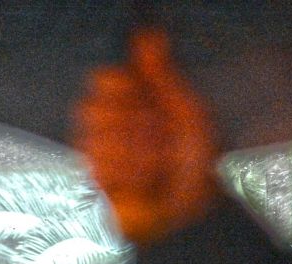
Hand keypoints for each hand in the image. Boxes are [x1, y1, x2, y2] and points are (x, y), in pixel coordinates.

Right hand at [74, 28, 217, 245]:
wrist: (200, 201)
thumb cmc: (199, 157)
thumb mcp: (185, 108)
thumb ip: (161, 72)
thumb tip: (148, 35)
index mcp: (125, 102)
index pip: (102, 82)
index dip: (127, 95)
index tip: (153, 110)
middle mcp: (107, 126)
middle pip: (91, 111)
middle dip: (134, 130)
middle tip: (162, 144)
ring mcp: (97, 157)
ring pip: (95, 143)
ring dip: (136, 157)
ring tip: (158, 167)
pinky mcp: (96, 187)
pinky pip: (99, 171)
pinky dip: (131, 178)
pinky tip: (148, 184)